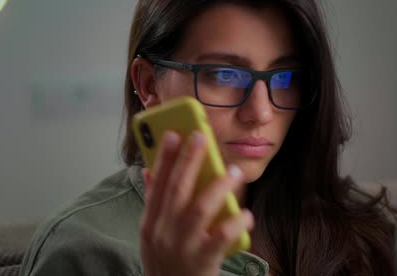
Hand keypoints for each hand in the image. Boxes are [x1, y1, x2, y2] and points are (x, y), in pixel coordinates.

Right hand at [139, 131, 253, 275]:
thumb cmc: (166, 263)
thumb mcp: (152, 236)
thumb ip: (154, 204)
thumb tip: (150, 171)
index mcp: (151, 224)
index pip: (157, 185)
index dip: (164, 158)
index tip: (173, 134)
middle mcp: (163, 233)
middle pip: (177, 190)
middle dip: (189, 161)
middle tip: (201, 137)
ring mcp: (183, 247)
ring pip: (199, 209)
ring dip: (218, 187)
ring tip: (234, 172)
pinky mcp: (203, 262)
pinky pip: (221, 237)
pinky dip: (234, 222)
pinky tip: (246, 213)